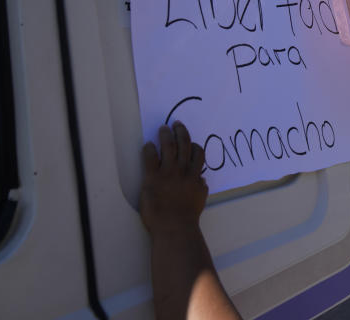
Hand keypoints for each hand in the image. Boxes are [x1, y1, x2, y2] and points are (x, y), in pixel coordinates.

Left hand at [140, 122, 207, 236]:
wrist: (174, 226)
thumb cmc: (187, 216)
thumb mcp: (200, 199)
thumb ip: (201, 187)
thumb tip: (201, 179)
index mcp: (194, 175)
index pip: (197, 153)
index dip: (194, 144)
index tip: (190, 141)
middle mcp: (183, 170)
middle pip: (184, 144)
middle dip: (181, 132)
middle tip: (177, 124)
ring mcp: (168, 173)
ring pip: (168, 146)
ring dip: (166, 134)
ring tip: (163, 128)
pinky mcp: (152, 178)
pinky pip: (150, 157)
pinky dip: (150, 149)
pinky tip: (149, 145)